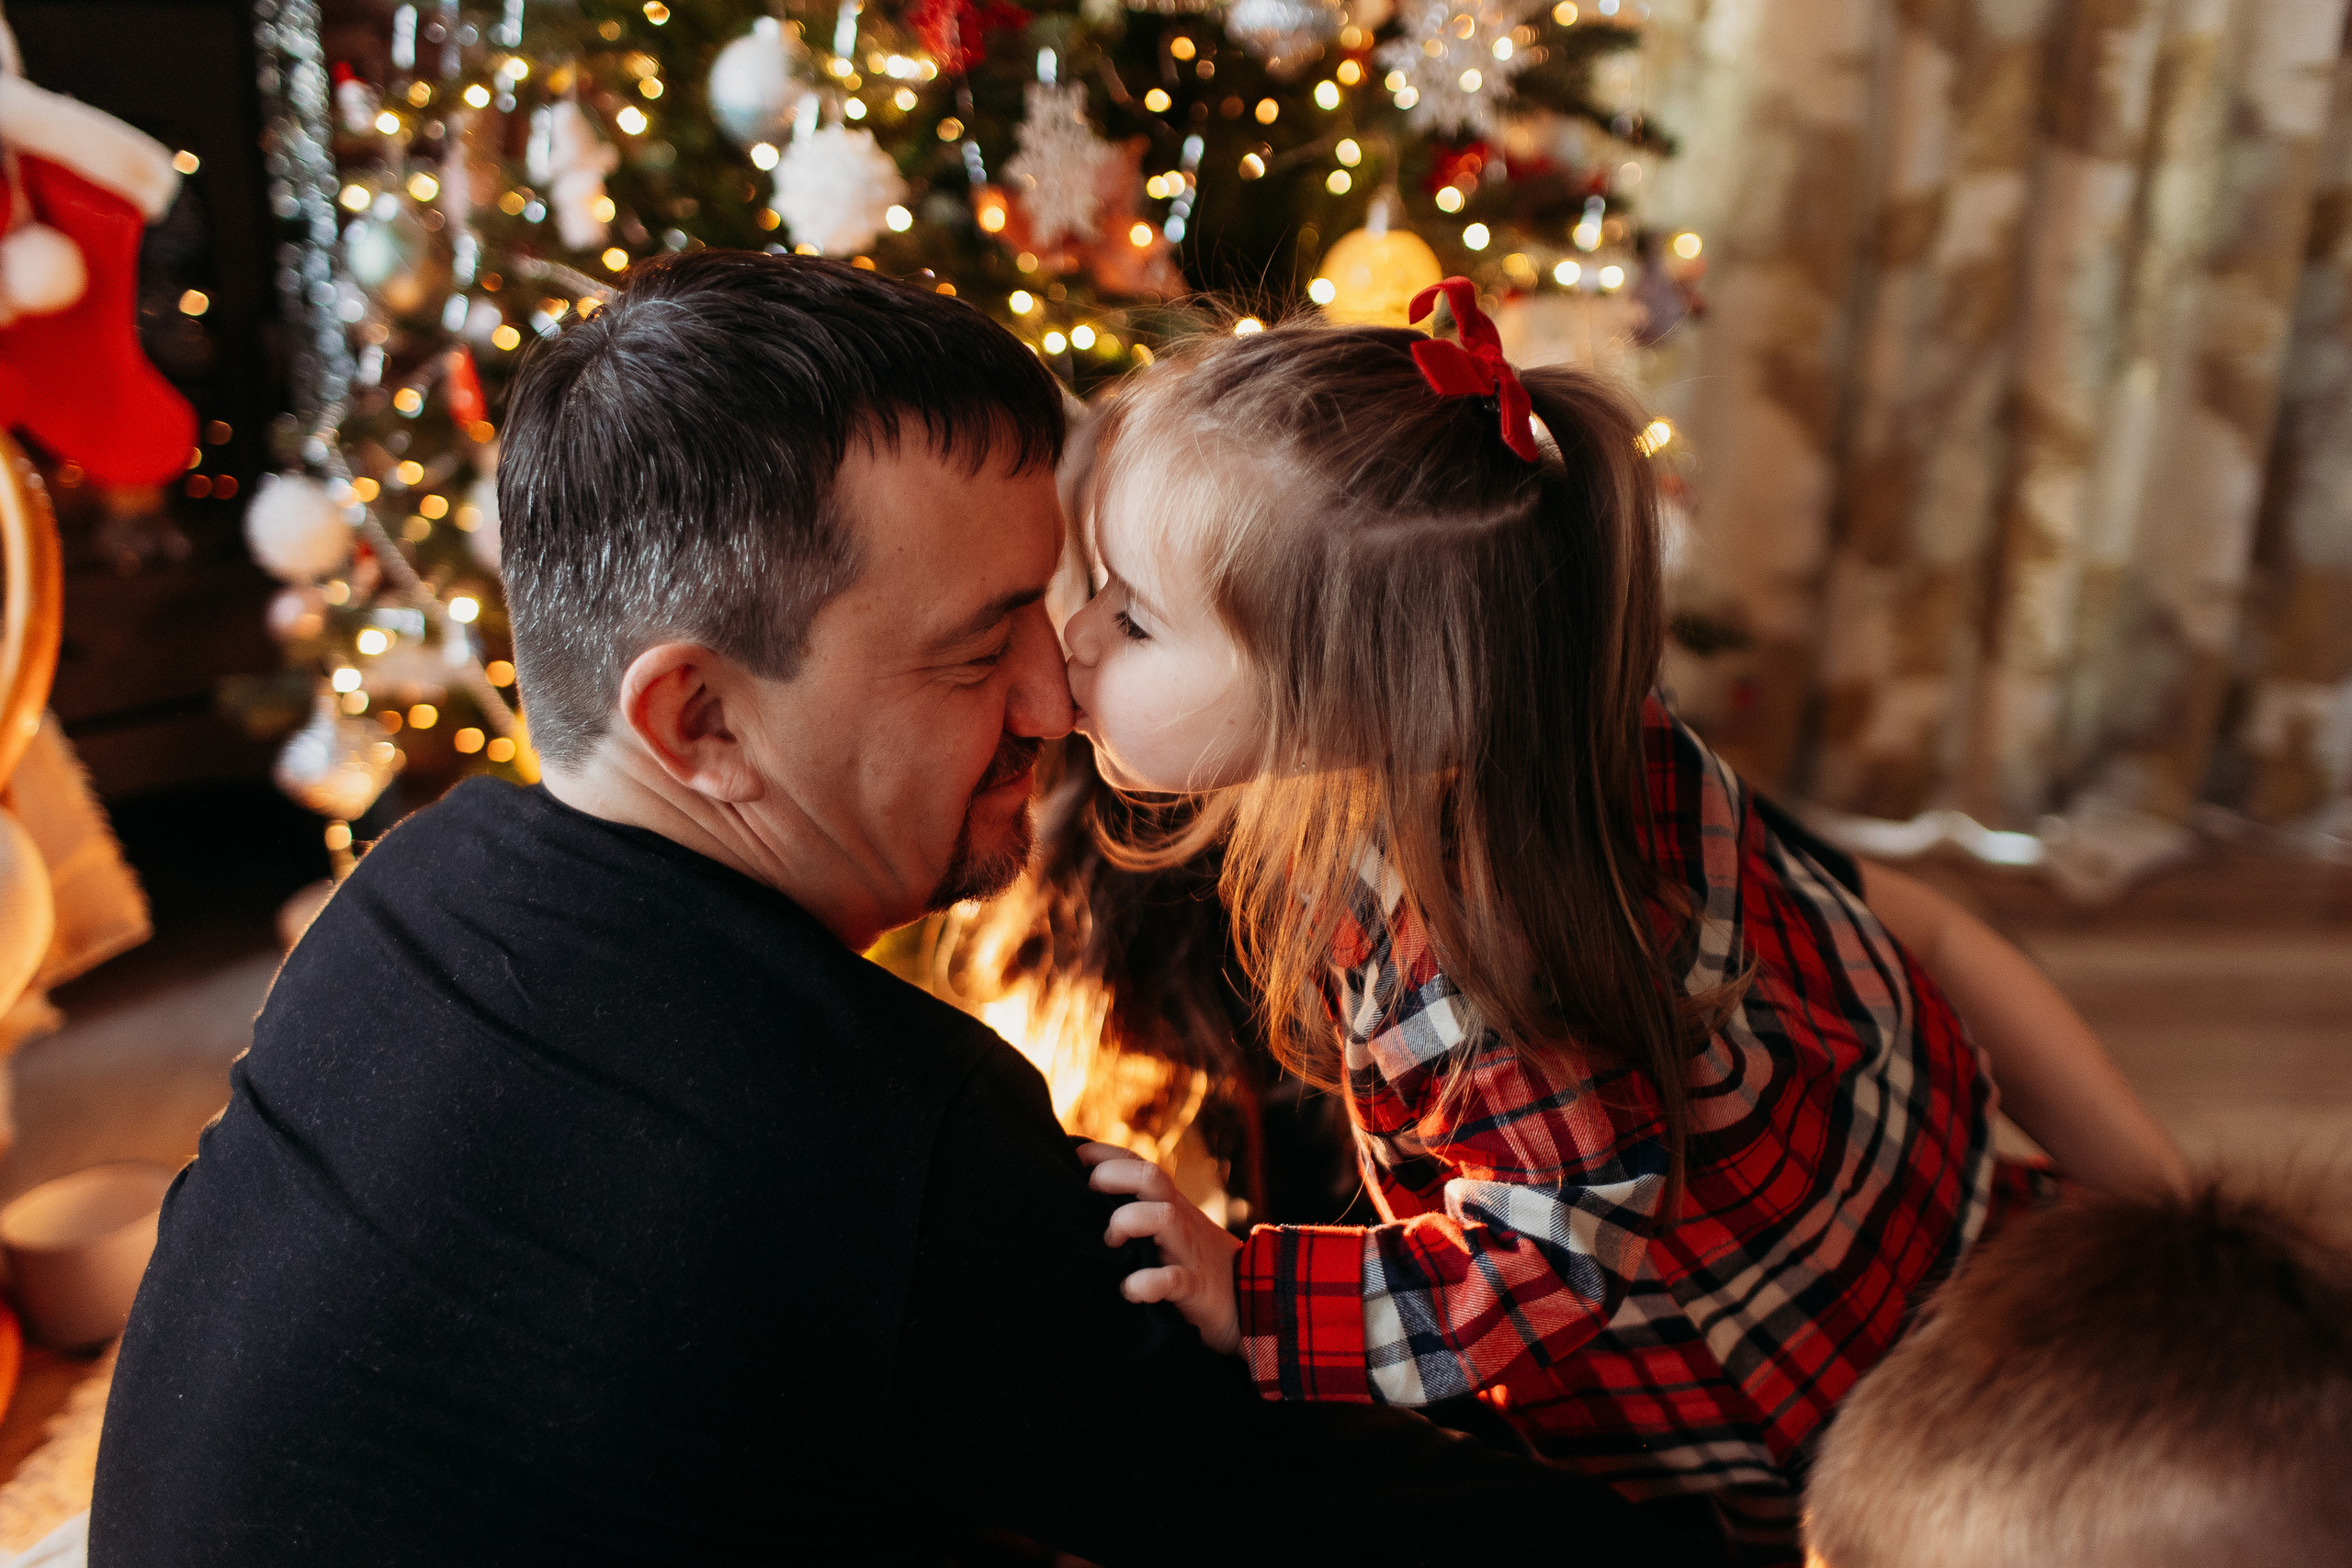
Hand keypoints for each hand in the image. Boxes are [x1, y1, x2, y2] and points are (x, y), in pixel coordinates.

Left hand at [1077, 1142, 1243, 1354]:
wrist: (1250, 1297)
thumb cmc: (1193, 1260)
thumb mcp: (1167, 1228)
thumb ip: (1137, 1209)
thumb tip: (1085, 1201)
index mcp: (1167, 1202)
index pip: (1135, 1162)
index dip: (1102, 1153)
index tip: (1073, 1156)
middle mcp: (1178, 1218)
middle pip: (1151, 1176)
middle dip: (1113, 1176)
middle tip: (1087, 1195)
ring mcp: (1187, 1250)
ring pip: (1163, 1216)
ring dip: (1128, 1222)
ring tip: (1111, 1241)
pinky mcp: (1195, 1287)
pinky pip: (1172, 1279)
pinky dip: (1147, 1283)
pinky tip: (1129, 1290)